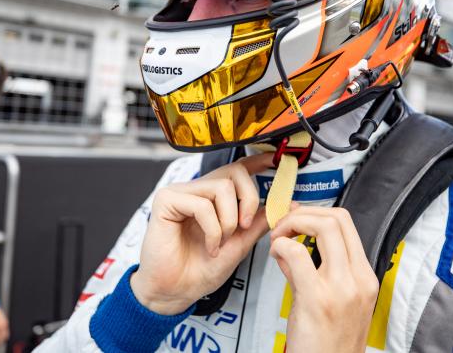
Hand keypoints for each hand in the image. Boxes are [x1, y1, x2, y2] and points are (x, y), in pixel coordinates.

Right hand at [130, 154, 272, 314]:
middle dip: (249, 199)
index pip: (235, 170)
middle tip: (245, 226)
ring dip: (229, 221)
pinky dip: (212, 230)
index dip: (256, 161)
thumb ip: (259, 223)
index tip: (274, 160)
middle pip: (234, 172)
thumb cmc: (200, 270)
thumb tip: (286, 205)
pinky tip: (209, 246)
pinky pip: (202, 204)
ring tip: (220, 243)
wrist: (176, 292)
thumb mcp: (239, 245)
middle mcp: (197, 190)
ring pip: (221, 187)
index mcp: (213, 198)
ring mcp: (180, 193)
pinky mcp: (166, 201)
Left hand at [270, 206, 378, 352]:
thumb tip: (291, 245)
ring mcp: (341, 288)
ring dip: (292, 223)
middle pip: (337, 218)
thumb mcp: (332, 301)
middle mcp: (358, 280)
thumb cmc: (327, 344)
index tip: (297, 221)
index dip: (317, 213)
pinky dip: (281, 245)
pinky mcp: (317, 299)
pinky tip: (275, 254)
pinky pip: (296, 253)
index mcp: (365, 278)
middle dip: (304, 213)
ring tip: (278, 239)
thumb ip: (312, 270)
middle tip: (284, 227)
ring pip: (323, 226)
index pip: (347, 224)